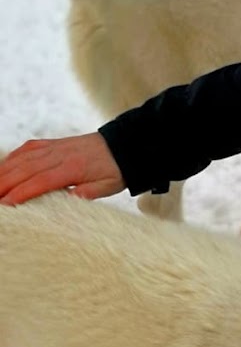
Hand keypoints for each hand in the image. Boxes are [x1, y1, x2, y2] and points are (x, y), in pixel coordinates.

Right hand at [0, 133, 124, 204]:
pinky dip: (13, 158)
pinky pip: (28, 149)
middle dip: (4, 183)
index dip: (22, 192)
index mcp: (74, 168)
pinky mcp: (52, 143)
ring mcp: (54, 147)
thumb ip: (85, 194)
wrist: (123, 146)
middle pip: (25, 169)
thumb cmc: (115, 170)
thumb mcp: (106, 187)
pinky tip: (4, 167)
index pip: (41, 181)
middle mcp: (60, 154)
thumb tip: (66, 202)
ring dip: (4, 172)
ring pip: (23, 158)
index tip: (6, 203)